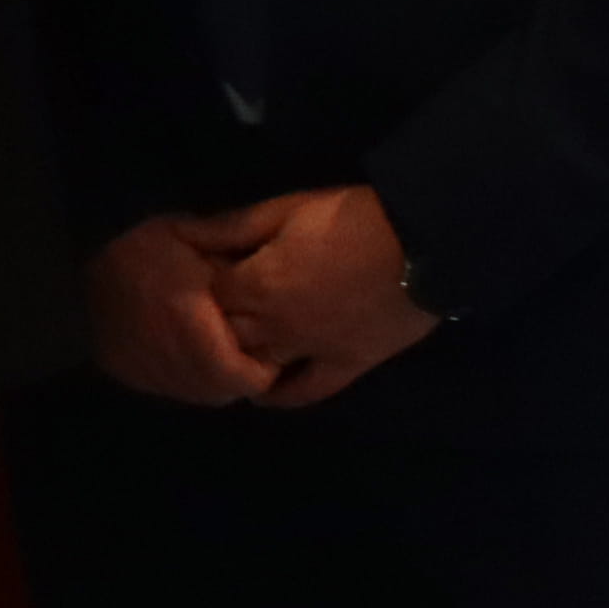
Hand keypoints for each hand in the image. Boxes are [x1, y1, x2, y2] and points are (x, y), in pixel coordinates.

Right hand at [85, 207, 286, 405]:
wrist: (62, 259)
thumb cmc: (134, 243)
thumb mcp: (186, 235)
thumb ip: (230, 259)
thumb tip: (273, 285)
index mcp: (189, 324)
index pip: (244, 377)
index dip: (263, 368)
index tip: (268, 347)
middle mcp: (167, 356)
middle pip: (220, 391)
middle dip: (239, 374)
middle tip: (246, 347)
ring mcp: (140, 369)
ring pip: (195, 393)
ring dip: (211, 379)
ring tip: (216, 348)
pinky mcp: (121, 370)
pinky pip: (166, 387)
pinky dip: (182, 376)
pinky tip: (182, 350)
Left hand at [213, 184, 442, 409]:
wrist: (422, 243)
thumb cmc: (349, 218)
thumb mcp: (284, 210)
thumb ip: (233, 227)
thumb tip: (186, 234)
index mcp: (255, 284)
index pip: (204, 296)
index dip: (199, 286)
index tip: (199, 277)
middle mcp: (274, 326)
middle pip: (224, 333)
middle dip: (212, 322)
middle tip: (212, 312)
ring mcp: (311, 350)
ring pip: (257, 365)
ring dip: (239, 357)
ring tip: (227, 350)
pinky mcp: (348, 365)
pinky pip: (308, 391)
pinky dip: (282, 397)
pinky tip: (262, 395)